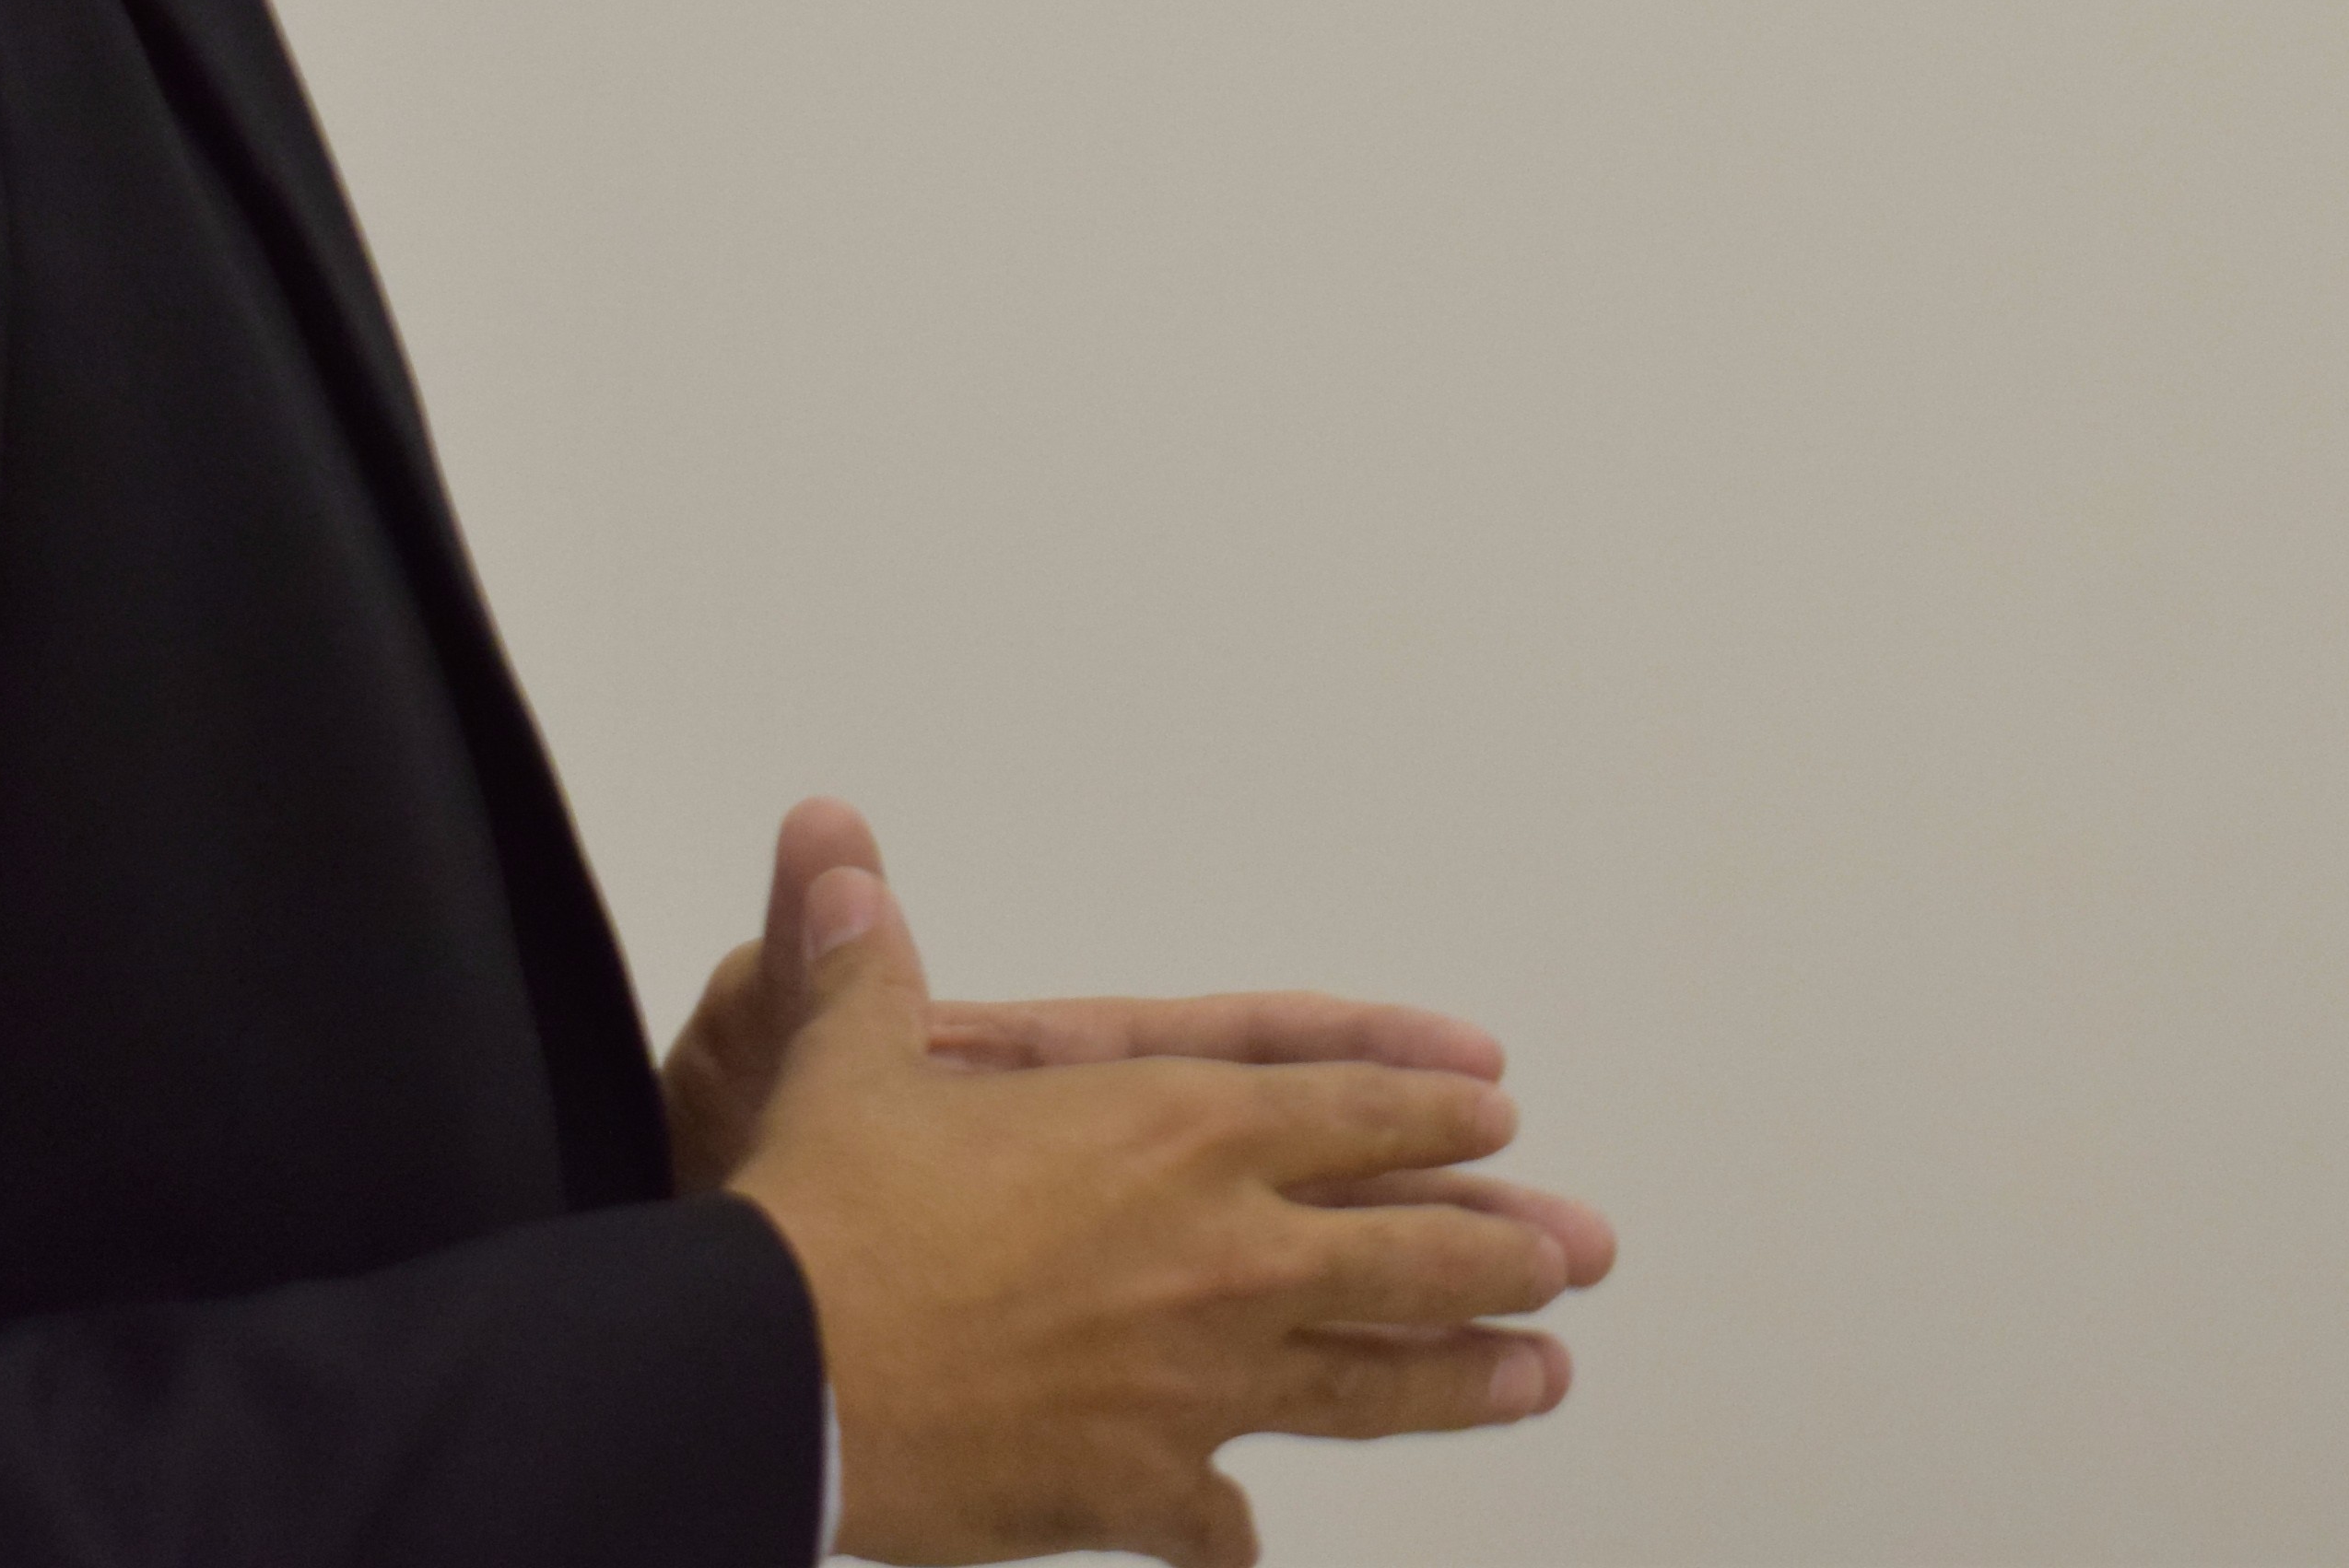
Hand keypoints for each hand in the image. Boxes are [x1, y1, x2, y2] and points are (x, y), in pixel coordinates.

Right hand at [702, 816, 1608, 1567]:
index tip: (1493, 1121)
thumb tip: (835, 850)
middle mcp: (1222, 1248)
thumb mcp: (851, 1059)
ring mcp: (1198, 1376)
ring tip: (1542, 1377)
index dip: (1428, 1117)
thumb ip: (867, 963)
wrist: (776, 1367)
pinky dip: (1227, 1533)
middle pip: (1406, 1247)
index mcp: (1182, 1127)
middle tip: (1571, 1254)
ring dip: (1463, 1380)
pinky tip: (1248, 1545)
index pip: (1351, 1111)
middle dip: (1497, 1248)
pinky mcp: (1140, 1486)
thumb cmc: (824, 1214)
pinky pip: (1212, 1520)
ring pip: (1370, 1378)